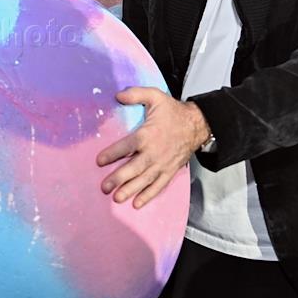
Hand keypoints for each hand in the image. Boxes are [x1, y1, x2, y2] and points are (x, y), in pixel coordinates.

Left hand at [96, 87, 207, 207]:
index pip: (126, 146)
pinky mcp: (170, 171)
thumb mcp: (155, 96)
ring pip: (144, 180)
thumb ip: (136, 94)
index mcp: (147, 135)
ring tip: (117, 198)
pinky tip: (137, 203)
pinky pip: (159, 186)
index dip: (112, 154)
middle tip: (104, 187)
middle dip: (118, 179)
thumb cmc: (173, 111)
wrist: (197, 124)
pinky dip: (148, 195)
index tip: (99, 161)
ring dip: (130, 190)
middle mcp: (154, 152)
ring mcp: (162, 164)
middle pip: (133, 168)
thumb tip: (117, 95)